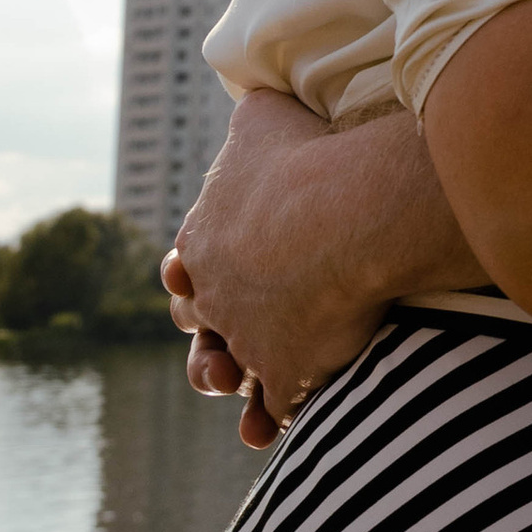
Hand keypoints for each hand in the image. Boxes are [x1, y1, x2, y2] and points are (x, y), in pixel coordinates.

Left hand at [167, 89, 415, 443]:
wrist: (344, 214)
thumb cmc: (306, 158)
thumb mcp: (263, 118)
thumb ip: (253, 121)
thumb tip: (253, 104)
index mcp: (203, 237)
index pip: (186, 264)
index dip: (199, 270)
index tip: (212, 270)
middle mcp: (216, 293)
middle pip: (197, 320)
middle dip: (206, 325)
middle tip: (221, 324)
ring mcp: (247, 337)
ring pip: (223, 370)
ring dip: (224, 375)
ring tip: (231, 380)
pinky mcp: (284, 372)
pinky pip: (272, 407)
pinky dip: (268, 418)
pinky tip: (267, 427)